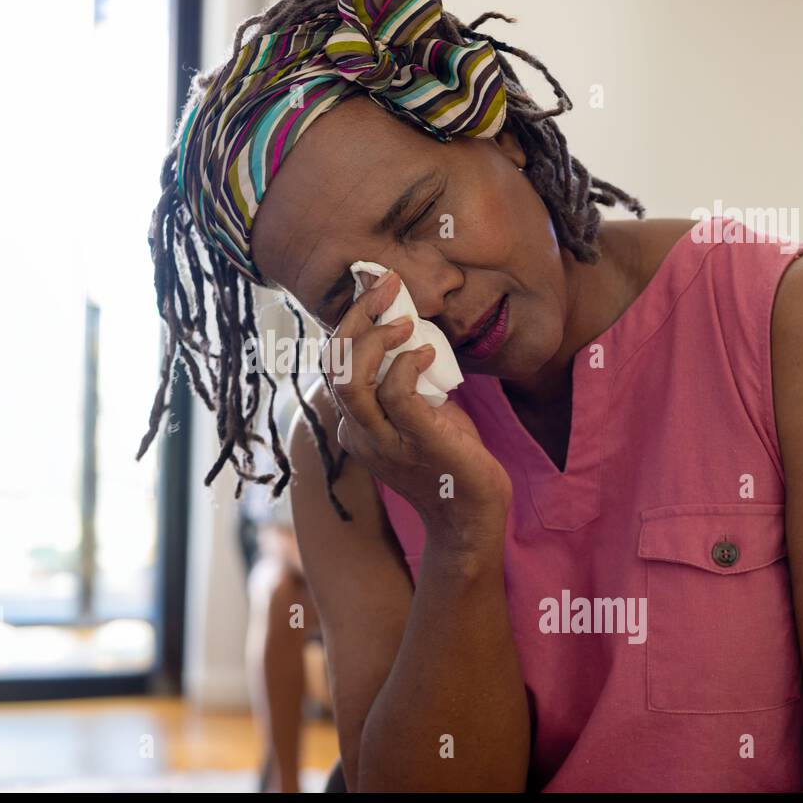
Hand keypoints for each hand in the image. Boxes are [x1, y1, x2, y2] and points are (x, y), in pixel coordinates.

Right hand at [323, 270, 511, 548]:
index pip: (332, 361)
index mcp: (354, 422)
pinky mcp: (415, 444)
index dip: (348, 319)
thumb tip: (409, 329)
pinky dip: (409, 365)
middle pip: (332, 364)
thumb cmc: (449, 458)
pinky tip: (429, 352)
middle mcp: (357, 432)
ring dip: (375, 340)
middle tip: (385, 286)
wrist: (470, 515)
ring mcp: (383, 442)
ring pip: (351, 381)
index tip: (375, 286)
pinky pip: (396, 396)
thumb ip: (405, 378)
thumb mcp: (420, 410)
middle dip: (355, 317)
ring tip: (405, 321)